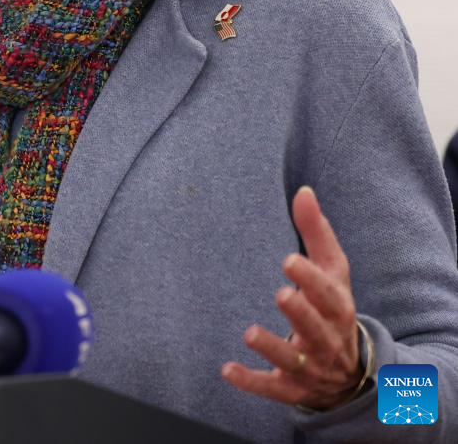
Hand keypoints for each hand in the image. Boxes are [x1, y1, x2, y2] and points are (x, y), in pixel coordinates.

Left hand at [221, 186, 363, 410]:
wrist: (351, 374)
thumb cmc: (333, 307)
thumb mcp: (333, 272)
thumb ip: (316, 232)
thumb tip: (304, 191)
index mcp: (338, 309)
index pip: (329, 295)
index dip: (312, 280)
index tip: (290, 261)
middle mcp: (327, 340)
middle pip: (316, 328)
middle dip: (301, 314)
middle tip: (282, 294)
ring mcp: (310, 368)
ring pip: (293, 360)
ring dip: (272, 347)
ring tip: (250, 332)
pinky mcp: (291, 388)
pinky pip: (271, 387)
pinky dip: (251, 381)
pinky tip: (227, 370)